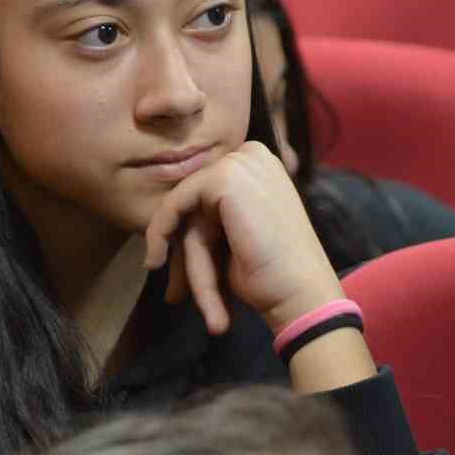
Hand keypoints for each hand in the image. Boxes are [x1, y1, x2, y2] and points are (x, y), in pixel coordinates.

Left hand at [143, 141, 342, 335]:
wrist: (298, 290)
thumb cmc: (272, 273)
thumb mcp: (235, 235)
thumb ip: (208, 216)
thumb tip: (163, 222)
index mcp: (260, 166)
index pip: (207, 195)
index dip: (192, 235)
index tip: (182, 275)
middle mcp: (253, 155)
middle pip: (195, 202)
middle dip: (181, 250)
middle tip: (173, 293)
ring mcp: (241, 162)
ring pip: (184, 209)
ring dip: (182, 258)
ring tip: (178, 298)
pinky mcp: (226, 176)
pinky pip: (175, 204)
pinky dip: (161, 234)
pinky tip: (156, 262)